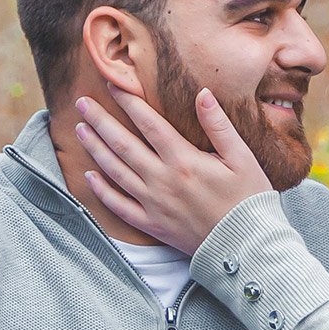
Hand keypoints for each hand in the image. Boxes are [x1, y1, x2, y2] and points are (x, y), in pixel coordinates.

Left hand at [72, 88, 272, 253]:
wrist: (247, 245)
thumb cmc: (248, 198)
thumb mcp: (241, 157)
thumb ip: (218, 125)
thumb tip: (202, 93)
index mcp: (183, 160)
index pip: (148, 123)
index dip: (128, 102)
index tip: (113, 85)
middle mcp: (162, 180)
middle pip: (123, 144)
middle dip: (100, 120)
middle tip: (82, 103)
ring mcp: (153, 203)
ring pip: (115, 171)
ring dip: (95, 149)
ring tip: (80, 130)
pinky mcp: (152, 224)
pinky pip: (119, 206)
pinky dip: (102, 191)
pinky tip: (89, 175)